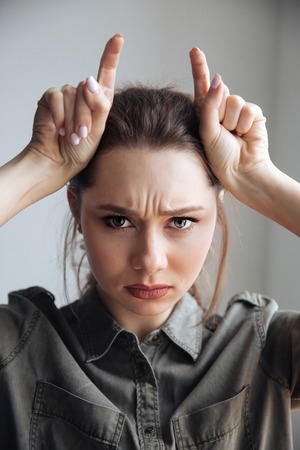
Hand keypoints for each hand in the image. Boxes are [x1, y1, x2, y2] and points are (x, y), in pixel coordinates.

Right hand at [27, 34, 123, 185]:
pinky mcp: (51, 98)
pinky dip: (59, 115)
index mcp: (99, 102)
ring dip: (73, 119)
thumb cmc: (81, 151)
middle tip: (81, 135)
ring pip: (74, 95)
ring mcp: (67, 95)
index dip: (111, 55)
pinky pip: (57, 97)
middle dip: (86, 116)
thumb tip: (88, 79)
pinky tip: (58, 129)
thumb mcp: (98, 130)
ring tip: (71, 136)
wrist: (58, 162)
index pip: (106, 75)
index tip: (118, 38)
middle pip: (89, 90)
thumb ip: (98, 105)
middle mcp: (83, 95)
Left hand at [189, 47, 269, 198]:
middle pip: (219, 92)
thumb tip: (220, 79)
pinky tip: (244, 135)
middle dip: (219, 108)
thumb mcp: (207, 130)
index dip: (200, 69)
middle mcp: (220, 111)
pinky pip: (248, 108)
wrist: (241, 171)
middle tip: (222, 131)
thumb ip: (210, 104)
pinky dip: (244, 123)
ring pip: (233, 100)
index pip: (202, 87)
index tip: (195, 50)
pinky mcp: (252, 115)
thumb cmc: (219, 156)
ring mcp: (236, 113)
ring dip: (232, 120)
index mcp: (205, 114)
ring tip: (233, 136)